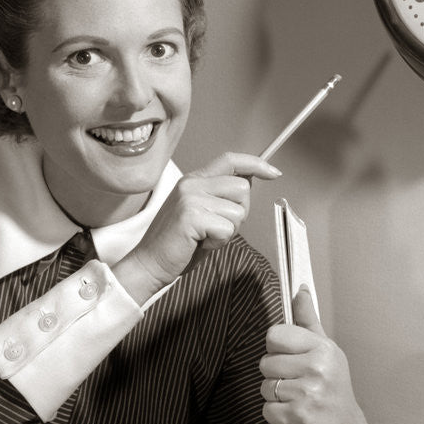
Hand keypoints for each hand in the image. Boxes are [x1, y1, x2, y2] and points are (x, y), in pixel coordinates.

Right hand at [113, 152, 280, 302]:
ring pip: (238, 211)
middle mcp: (192, 183)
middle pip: (242, 189)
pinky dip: (219, 242)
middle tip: (216, 228)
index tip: (273, 173)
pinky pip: (227, 229)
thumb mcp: (202, 213)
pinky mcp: (191, 215)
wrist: (150, 263)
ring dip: (228, 231)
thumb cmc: (179, 243)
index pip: (230, 160)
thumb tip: (247, 182)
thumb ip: (221, 196)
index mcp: (194, 180)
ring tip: (205, 236)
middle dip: (239, 213)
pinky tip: (200, 243)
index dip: (255, 164)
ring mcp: (191, 197)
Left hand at [259, 291, 374, 423]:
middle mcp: (317, 369)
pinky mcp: (297, 417)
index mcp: (322, 348)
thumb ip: (307, 320)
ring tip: (296, 397)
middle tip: (296, 381)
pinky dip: (276, 414)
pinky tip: (294, 412)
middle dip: (275, 373)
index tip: (291, 357)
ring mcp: (307, 394)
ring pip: (264, 387)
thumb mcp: (325, 349)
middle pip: (266, 362)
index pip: (274, 335)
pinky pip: (267, 409)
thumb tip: (300, 289)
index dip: (277, 348)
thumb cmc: (332, 386)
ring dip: (275, 395)